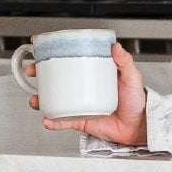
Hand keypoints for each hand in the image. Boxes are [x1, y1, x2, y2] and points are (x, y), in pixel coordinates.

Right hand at [28, 40, 146, 145]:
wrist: (138, 126)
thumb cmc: (136, 101)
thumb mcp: (132, 77)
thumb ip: (125, 62)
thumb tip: (115, 47)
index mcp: (92, 74)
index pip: (70, 59)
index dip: (53, 52)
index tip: (39, 45)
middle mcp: (82, 88)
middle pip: (55, 78)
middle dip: (39, 74)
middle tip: (33, 71)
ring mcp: (79, 104)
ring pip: (54, 100)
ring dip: (41, 99)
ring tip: (36, 99)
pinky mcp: (79, 121)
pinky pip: (61, 121)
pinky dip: (52, 121)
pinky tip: (47, 119)